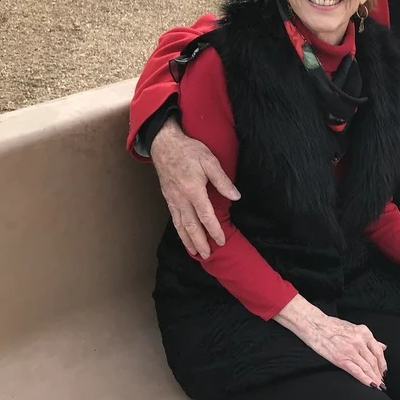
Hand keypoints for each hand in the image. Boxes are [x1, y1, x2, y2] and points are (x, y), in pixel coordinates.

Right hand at [150, 119, 239, 258]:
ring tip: (195, 253)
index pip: (205, 215)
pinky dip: (179, 231)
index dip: (214, 230)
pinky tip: (184, 237)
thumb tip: (235, 196)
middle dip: (199, 241)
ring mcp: (172, 199)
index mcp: (193, 189)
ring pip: (180, 224)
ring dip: (188, 240)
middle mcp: (181, 198)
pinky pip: (174, 218)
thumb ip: (222, 180)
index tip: (221, 241)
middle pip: (191, 225)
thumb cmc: (189, 150)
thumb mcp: (209, 160)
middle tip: (207, 255)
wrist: (164, 144)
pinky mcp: (168, 198)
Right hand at [278, 297, 387, 386]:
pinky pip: (356, 371)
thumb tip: (382, 346)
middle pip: (374, 361)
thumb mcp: (354, 328)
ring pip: (367, 367)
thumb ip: (368, 339)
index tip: (384, 371)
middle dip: (379, 373)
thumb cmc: (332, 326)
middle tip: (382, 382)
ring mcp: (351, 350)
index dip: (383, 364)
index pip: (378, 351)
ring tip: (378, 386)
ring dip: (374, 378)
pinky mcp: (341, 358)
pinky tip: (370, 385)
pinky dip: (365, 379)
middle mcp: (359, 341)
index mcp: (364, 332)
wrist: (315, 325)